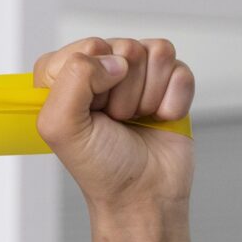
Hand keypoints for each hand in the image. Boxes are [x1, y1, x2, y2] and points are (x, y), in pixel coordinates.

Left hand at [31, 36, 194, 214]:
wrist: (144, 194)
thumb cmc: (100, 167)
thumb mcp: (61, 127)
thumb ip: (72, 79)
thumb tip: (114, 60)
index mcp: (66, 77)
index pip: (87, 46)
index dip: (93, 77)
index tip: (91, 109)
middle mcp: (101, 70)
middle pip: (125, 47)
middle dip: (123, 91)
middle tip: (116, 120)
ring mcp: (138, 75)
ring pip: (156, 53)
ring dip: (148, 96)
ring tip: (136, 120)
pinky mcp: (169, 83)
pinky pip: (180, 69)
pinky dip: (173, 100)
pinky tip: (159, 119)